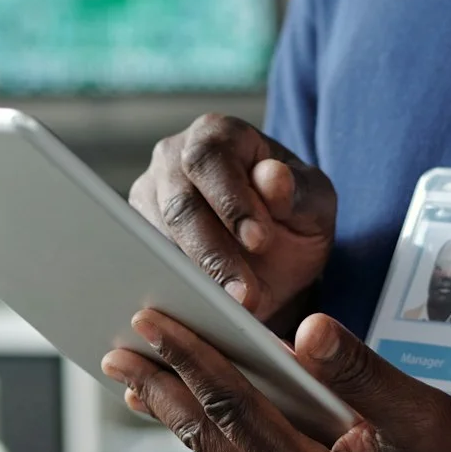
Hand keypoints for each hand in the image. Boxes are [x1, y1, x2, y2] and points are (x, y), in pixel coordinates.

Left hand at [101, 309, 450, 451]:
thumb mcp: (422, 415)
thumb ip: (362, 371)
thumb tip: (311, 330)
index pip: (233, 408)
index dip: (190, 359)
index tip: (152, 320)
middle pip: (208, 437)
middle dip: (161, 390)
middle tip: (115, 352)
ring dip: (179, 413)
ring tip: (139, 379)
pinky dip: (216, 431)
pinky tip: (204, 410)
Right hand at [128, 114, 336, 322]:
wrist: (273, 257)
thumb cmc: (294, 217)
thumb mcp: (314, 204)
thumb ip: (298, 191)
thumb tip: (271, 177)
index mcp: (216, 135)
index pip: (210, 159)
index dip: (230, 199)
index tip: (258, 240)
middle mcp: (171, 159)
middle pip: (178, 204)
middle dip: (213, 254)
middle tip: (244, 296)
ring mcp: (147, 199)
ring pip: (155, 241)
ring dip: (193, 281)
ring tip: (228, 313)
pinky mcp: (137, 239)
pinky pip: (144, 267)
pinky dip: (173, 292)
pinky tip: (200, 316)